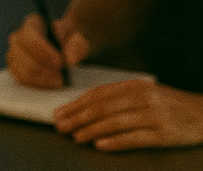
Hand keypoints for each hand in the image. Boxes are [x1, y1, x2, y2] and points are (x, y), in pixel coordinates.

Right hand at [6, 12, 89, 87]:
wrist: (66, 47)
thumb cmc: (71, 41)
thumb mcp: (79, 40)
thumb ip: (77, 46)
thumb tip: (70, 60)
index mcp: (33, 23)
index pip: (30, 38)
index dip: (43, 52)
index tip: (61, 63)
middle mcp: (18, 36)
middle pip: (23, 56)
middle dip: (43, 69)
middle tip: (62, 76)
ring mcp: (14, 53)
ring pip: (21, 70)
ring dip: (41, 79)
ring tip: (59, 79)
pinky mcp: (16, 68)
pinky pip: (21, 79)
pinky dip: (37, 84)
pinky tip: (50, 82)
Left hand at [54, 80, 202, 150]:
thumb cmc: (170, 105)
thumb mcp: (146, 94)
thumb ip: (122, 97)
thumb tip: (90, 107)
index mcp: (134, 86)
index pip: (99, 94)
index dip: (77, 103)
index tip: (60, 112)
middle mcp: (142, 98)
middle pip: (103, 107)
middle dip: (78, 117)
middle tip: (61, 126)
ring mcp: (153, 115)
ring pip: (115, 122)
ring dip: (92, 130)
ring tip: (76, 137)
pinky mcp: (163, 134)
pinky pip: (135, 138)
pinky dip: (116, 141)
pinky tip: (101, 145)